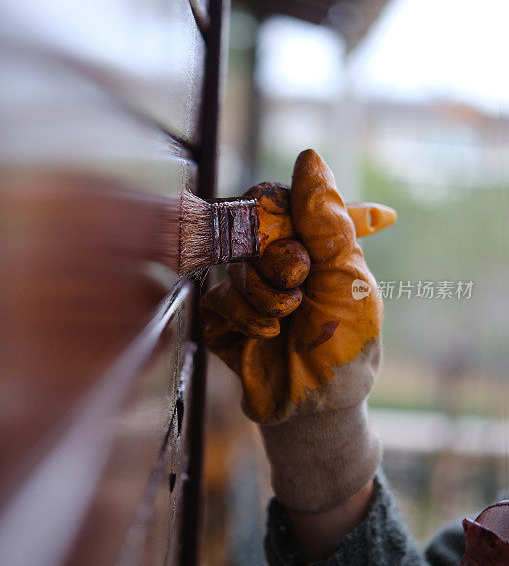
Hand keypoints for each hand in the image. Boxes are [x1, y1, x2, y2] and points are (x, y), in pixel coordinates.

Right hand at [200, 149, 382, 511]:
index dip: (288, 209)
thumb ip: (325, 220)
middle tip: (298, 281)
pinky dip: (244, 316)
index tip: (302, 240)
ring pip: (235, 264)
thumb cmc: (345, 344)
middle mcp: (280, 258)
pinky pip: (217, 295)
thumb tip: (308, 157)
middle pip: (254, 226)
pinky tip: (266, 335)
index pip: (287, 198)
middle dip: (278, 259)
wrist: (316, 407)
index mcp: (316, 242)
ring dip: (264, 294)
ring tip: (286, 320)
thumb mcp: (347, 278)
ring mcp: (249, 285)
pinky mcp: (223, 313)